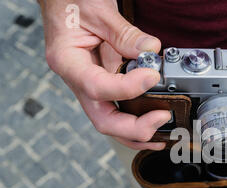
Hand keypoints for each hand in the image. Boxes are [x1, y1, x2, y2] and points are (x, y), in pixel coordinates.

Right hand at [39, 0, 171, 149]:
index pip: (97, 87)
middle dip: (135, 127)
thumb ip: (125, 33)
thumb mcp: (99, 11)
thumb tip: (151, 50)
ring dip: (138, 134)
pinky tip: (155, 124)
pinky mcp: (104, 86)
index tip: (152, 77)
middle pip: (103, 120)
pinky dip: (137, 121)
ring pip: (112, 123)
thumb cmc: (72, 2)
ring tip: (163, 135)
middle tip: (162, 117)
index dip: (128, 88)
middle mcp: (78, 81)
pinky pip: (119, 110)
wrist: (64, 1)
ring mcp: (91, 87)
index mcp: (68, 62)